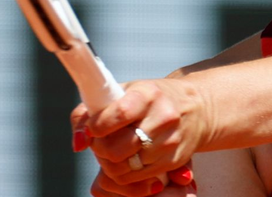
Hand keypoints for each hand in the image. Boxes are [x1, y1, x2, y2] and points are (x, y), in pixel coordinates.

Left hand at [71, 79, 209, 191]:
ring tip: (111, 150)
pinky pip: (137, 178)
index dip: (98, 126)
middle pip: (119, 148)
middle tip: (99, 141)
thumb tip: (78, 143)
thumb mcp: (120, 92)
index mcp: (148, 95)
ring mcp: (170, 142)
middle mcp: (163, 117)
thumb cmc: (148, 99)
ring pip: (126, 167)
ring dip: (110, 163)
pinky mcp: (174, 161)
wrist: (193, 108)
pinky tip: (125, 158)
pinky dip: (124, 173)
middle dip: (100, 148)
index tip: (92, 127)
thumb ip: (87, 112)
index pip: (120, 114)